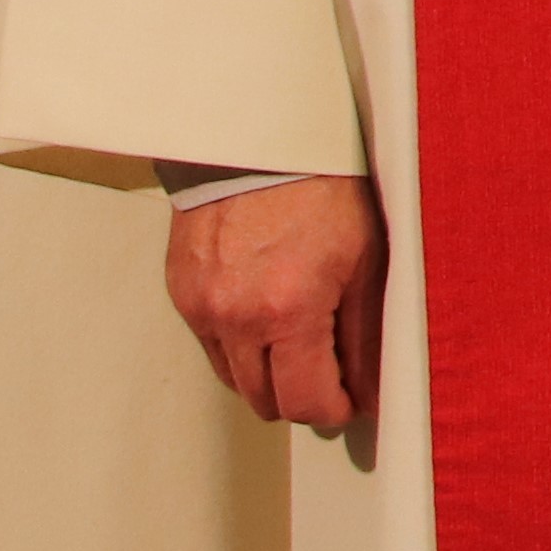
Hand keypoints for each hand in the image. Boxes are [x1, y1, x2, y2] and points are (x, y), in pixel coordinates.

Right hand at [169, 175, 385, 434]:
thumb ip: (365, 334)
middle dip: (301, 396)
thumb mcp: (365, 260)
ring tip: (299, 342)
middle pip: (265, 400)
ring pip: (235, 379)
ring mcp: (201, 307)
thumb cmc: (321, 188)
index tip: (351, 401)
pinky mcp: (181, 292)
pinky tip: (266, 317)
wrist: (260, 141)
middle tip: (329, 375)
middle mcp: (235, 317)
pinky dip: (239, 345)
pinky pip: (211, 345)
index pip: (306, 401)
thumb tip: (369, 387)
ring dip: (267, 375)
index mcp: (287, 311)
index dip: (335, 409)